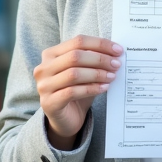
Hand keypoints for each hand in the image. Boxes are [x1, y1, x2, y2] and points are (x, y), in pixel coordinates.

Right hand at [34, 35, 122, 150]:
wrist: (65, 119)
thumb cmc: (76, 91)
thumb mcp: (84, 71)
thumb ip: (94, 60)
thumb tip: (116, 52)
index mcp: (51, 54)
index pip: (78, 41)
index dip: (100, 44)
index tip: (118, 50)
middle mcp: (43, 68)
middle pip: (75, 56)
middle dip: (100, 59)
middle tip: (117, 64)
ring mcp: (44, 86)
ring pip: (74, 74)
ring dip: (97, 74)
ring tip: (112, 76)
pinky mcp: (49, 103)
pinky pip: (73, 92)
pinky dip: (91, 89)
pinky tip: (104, 88)